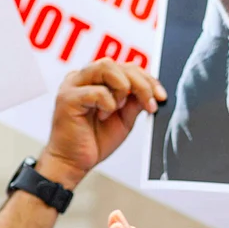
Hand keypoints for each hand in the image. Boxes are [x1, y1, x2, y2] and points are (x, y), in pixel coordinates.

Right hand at [41, 59, 167, 187]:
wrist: (74, 162)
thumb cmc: (94, 140)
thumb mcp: (124, 119)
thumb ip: (135, 102)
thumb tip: (153, 90)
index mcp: (96, 80)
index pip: (126, 67)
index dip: (147, 79)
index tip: (161, 96)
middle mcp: (82, 78)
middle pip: (118, 64)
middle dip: (141, 83)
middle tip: (149, 104)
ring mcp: (73, 85)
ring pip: (106, 67)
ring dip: (122, 88)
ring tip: (120, 108)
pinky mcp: (67, 98)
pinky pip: (96, 91)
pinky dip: (107, 104)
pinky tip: (102, 116)